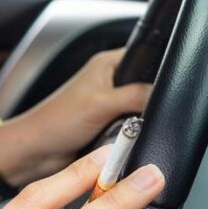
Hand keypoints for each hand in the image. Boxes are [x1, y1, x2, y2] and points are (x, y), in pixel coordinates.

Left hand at [13, 48, 151, 175]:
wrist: (36, 152)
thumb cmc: (55, 121)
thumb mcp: (100, 103)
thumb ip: (135, 95)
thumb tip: (164, 94)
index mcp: (108, 64)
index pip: (146, 56)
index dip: (161, 67)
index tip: (170, 83)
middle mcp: (111, 82)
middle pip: (148, 86)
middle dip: (152, 100)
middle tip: (148, 112)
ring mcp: (112, 105)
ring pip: (143, 110)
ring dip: (142, 121)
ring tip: (133, 128)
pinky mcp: (111, 126)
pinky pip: (134, 129)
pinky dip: (135, 135)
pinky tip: (130, 139)